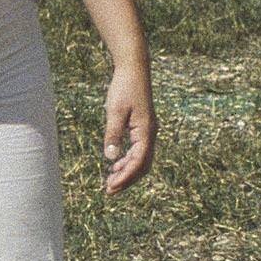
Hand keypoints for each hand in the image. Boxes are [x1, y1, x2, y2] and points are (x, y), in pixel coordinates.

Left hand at [102, 58, 156, 194]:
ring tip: (110, 180)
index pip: (138, 163)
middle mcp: (150, 134)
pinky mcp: (143, 128)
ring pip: (141, 160)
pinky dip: (128, 161)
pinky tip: (115, 164)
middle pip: (142, 166)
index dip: (125, 178)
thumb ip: (113, 135)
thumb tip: (110, 158)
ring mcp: (148, 131)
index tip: (110, 188)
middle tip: (109, 190)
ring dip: (127, 171)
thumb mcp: (115, 112)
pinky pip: (139, 151)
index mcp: (146, 132)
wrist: (134, 69)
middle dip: (127, 179)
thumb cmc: (124, 88)